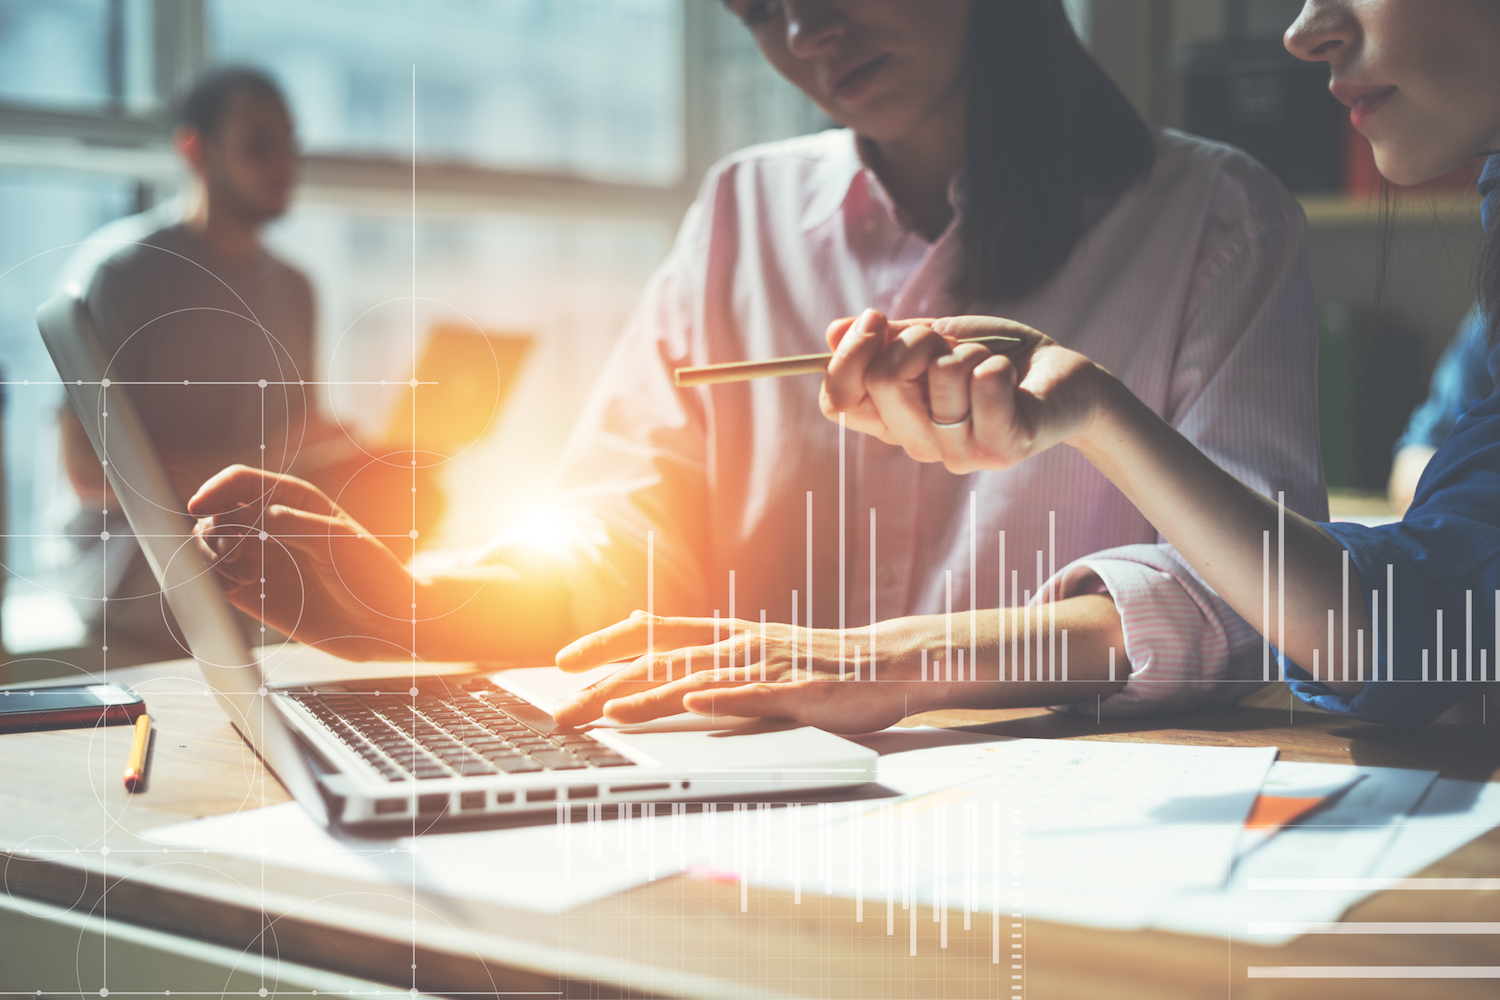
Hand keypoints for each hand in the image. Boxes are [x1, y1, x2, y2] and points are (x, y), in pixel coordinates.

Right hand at [188, 465, 415, 658]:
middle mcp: (270, 526)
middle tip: (236, 555)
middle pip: (215, 513)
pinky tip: (235, 591)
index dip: (214, 490)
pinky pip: (214, 581)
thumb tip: (241, 518)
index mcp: (291, 499)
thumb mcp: (336, 539)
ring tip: (244, 577)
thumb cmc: (371, 573)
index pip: (239, 481)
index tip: (198, 507)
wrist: (383, 623)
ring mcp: (259, 559)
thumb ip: (288, 523)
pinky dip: (211, 583)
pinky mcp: (254, 593)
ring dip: (210, 557)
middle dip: (213, 530)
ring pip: (208, 546)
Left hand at [552, 612, 943, 733]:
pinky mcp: (799, 689)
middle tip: (564, 710)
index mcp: (726, 635)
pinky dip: (722, 698)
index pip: (652, 631)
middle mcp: (739, 643)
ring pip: (698, 676)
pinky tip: (694, 706)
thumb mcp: (753, 653)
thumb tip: (646, 647)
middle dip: (606, 684)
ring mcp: (768, 664)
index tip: (561, 663)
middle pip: (662, 658)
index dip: (604, 643)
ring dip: (648, 696)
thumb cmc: (818, 665)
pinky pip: (755, 693)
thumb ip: (705, 655)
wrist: (887, 662)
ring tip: (607, 713)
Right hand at [823, 313, 1107, 473]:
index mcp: (895, 420)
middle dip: (918, 338)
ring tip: (988, 363)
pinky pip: (983, 383)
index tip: (874, 319)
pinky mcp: (1002, 449)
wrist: (1065, 378)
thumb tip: (833, 332)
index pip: (838, 402)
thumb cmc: (997, 357)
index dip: (846, 356)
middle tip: (949, 343)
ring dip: (968, 350)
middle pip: (881, 380)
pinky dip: (999, 361)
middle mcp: (918, 444)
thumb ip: (889, 340)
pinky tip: (1010, 375)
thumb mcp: (937, 340)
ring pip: (938, 376)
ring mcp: (959, 453)